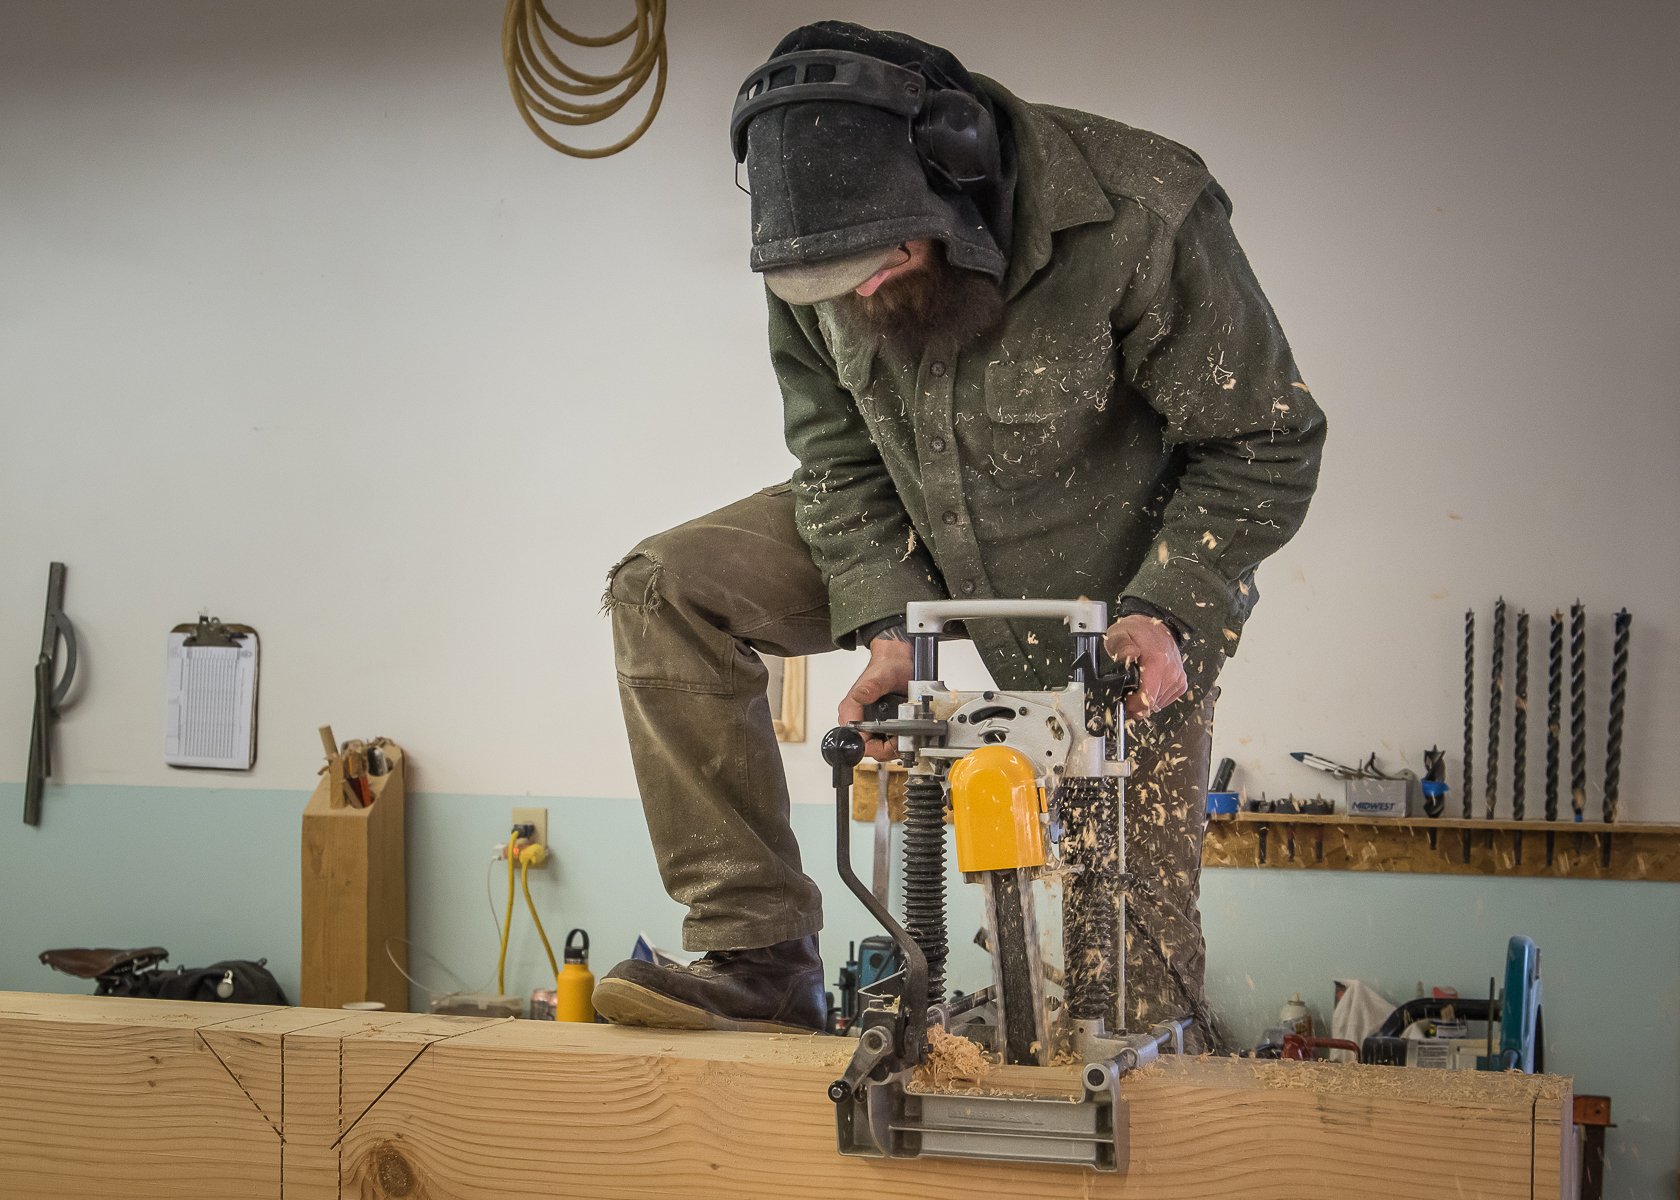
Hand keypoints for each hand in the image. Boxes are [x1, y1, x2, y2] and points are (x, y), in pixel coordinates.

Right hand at [839, 635, 913, 760]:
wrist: (898, 661)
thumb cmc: (887, 666)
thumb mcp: (882, 675)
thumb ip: (871, 686)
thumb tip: (861, 696)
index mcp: (850, 710)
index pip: (856, 742)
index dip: (876, 746)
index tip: (892, 740)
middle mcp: (856, 719)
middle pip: (868, 749)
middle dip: (887, 747)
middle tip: (903, 737)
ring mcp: (867, 723)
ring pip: (878, 748)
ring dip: (893, 744)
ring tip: (905, 732)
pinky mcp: (878, 726)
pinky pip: (885, 742)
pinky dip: (896, 740)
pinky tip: (904, 731)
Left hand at [1104, 614, 1187, 720]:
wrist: (1154, 628)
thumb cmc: (1136, 632)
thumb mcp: (1119, 634)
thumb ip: (1121, 645)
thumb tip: (1127, 654)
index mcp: (1157, 662)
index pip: (1147, 700)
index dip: (1132, 705)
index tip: (1124, 701)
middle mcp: (1171, 672)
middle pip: (1152, 705)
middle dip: (1136, 705)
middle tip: (1126, 694)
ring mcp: (1178, 678)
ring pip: (1158, 705)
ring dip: (1146, 701)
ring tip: (1136, 688)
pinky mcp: (1181, 683)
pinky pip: (1166, 700)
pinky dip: (1155, 697)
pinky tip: (1148, 686)